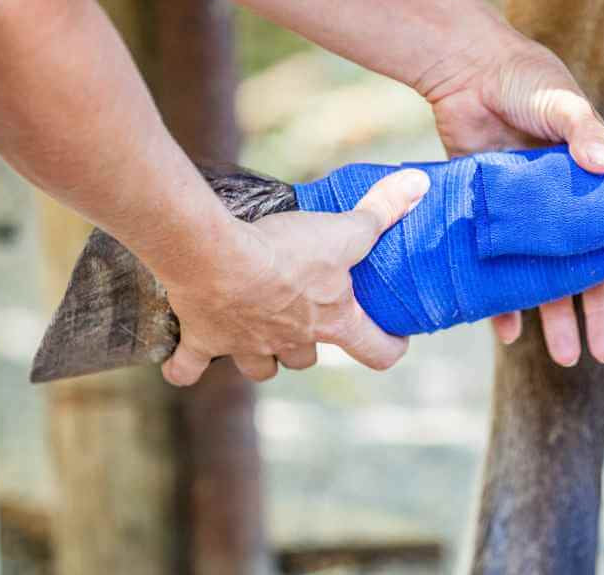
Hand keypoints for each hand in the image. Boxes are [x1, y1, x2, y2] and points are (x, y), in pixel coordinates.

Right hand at [160, 169, 430, 385]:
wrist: (217, 258)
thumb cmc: (287, 250)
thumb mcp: (343, 230)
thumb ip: (381, 211)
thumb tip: (419, 185)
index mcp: (331, 322)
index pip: (376, 352)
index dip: (389, 347)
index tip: (394, 340)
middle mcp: (292, 343)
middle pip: (307, 359)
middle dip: (308, 344)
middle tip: (305, 319)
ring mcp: (247, 347)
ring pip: (260, 367)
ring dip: (261, 356)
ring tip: (256, 332)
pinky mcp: (204, 341)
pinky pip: (190, 367)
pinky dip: (186, 367)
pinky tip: (184, 363)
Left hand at [423, 35, 603, 365]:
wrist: (467, 77)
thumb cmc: (527, 82)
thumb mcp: (561, 101)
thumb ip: (583, 130)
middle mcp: (574, 209)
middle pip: (599, 270)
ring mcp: (535, 221)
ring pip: (553, 280)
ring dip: (559, 319)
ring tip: (565, 358)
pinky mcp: (497, 224)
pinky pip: (502, 273)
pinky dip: (505, 304)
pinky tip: (508, 332)